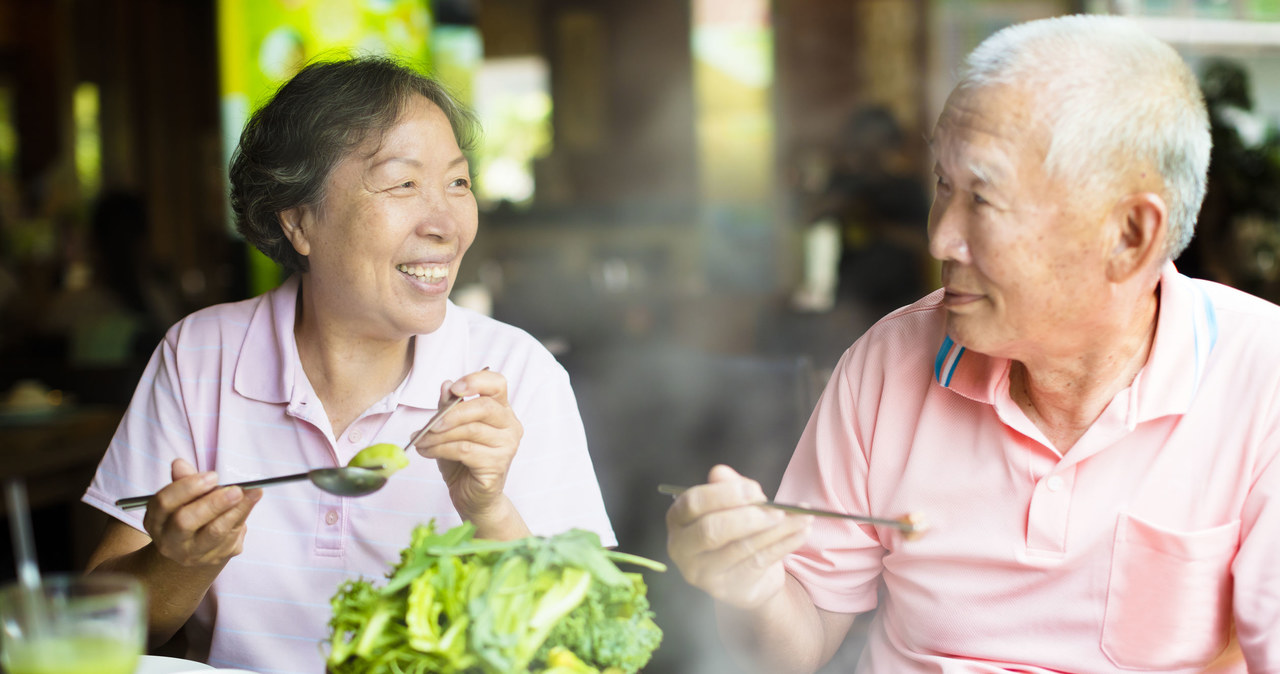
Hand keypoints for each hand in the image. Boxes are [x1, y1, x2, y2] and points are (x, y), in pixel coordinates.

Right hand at [142, 459, 262, 567]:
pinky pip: (231, 538)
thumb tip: (180, 464)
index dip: (188, 487)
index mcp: (156, 519)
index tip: (213, 476)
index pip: (164, 502)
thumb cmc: (189, 511)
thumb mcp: (183, 496)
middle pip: (185, 522)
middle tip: (236, 489)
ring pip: (214, 533)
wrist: (194, 547)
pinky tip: (251, 502)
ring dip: (236, 510)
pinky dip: (243, 517)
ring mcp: (191, 554)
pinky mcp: (214, 558)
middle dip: (213, 503)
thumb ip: (184, 480)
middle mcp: (169, 540)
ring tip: (253, 492)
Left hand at [414, 369, 522, 521]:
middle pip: (485, 407)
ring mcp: (507, 446)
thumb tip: (445, 385)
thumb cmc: (463, 461)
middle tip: (430, 424)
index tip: (454, 389)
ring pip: (471, 430)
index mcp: (502, 410)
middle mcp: (510, 426)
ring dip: (439, 435)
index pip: (498, 384)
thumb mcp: (450, 429)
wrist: (472, 497)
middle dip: (452, 413)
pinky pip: (465, 450)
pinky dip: (441, 449)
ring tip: (421, 440)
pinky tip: (427, 451)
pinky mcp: (497, 465)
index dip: (476, 381)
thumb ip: (448, 408)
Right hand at [666, 465, 811, 609]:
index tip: (754, 491)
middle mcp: (682, 548)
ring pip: (741, 548)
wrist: (744, 577)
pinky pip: (759, 562)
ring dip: (777, 530)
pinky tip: (801, 532)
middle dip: (748, 517)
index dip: (723, 495)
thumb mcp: (732, 505)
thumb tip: (719, 472)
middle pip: (711, 530)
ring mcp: (702, 573)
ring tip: (802, 517)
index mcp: (678, 519)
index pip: (693, 504)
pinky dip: (784, 545)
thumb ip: (728, 487)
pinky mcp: (727, 589)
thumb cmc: (734, 530)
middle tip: (777, 510)